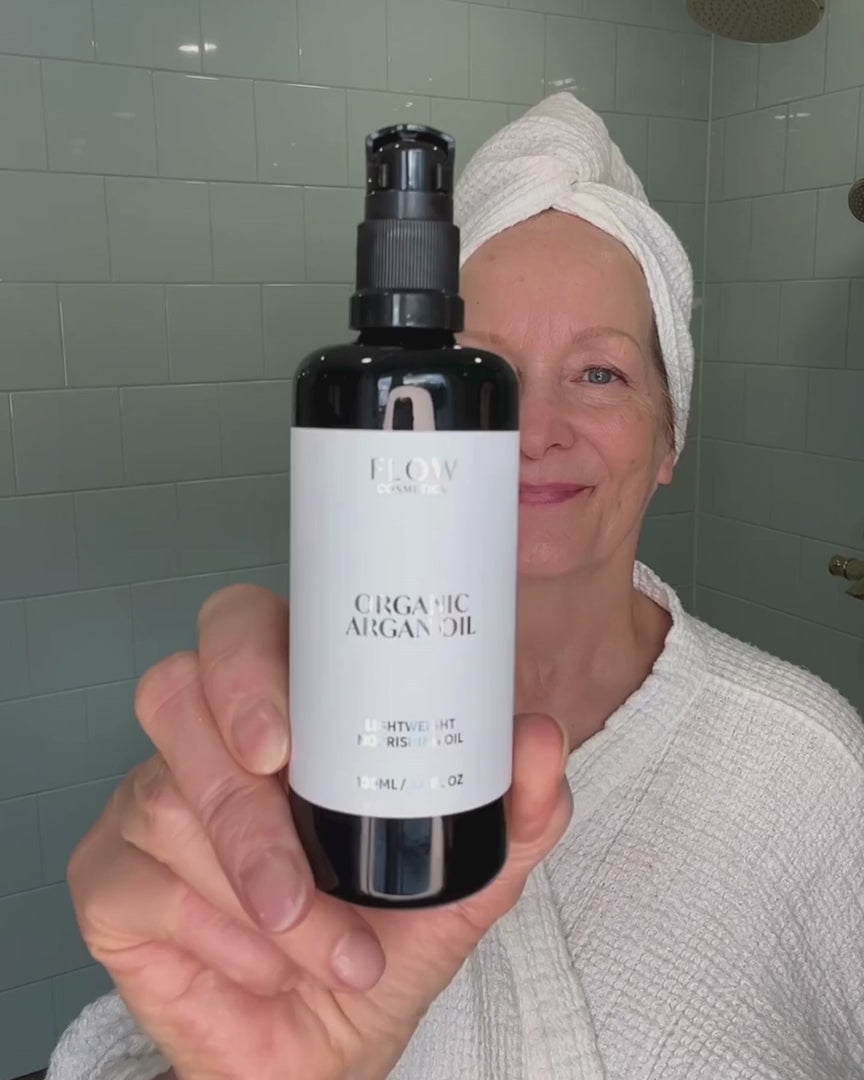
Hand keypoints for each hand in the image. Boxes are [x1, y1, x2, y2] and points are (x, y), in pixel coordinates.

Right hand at [68, 585, 571, 1079]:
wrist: (328, 1046)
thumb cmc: (382, 937)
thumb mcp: (468, 875)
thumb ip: (515, 805)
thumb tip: (538, 738)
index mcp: (284, 709)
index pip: (240, 627)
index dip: (245, 658)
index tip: (282, 739)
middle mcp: (206, 741)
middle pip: (174, 693)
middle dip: (233, 781)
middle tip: (285, 844)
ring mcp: (146, 803)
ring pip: (166, 802)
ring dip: (257, 887)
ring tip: (325, 947)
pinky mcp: (108, 880)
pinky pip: (136, 884)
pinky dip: (215, 935)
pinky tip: (262, 965)